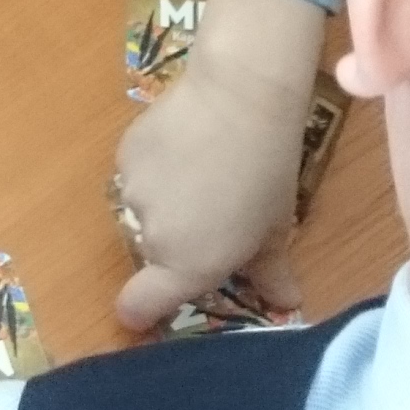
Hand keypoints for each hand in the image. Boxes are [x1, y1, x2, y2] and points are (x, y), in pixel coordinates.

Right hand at [112, 0, 325, 329]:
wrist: (240, 97)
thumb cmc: (267, 172)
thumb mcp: (276, 228)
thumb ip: (271, 273)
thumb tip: (285, 304)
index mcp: (187, 266)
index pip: (137, 307)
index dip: (139, 311)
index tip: (151, 305)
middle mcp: (152, 237)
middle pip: (151, 253)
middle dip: (174, 240)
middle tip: (210, 211)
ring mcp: (132, 193)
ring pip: (143, 210)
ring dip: (164, 201)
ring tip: (199, 169)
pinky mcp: (124, 153)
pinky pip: (136, 172)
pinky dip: (155, 166)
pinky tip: (183, 143)